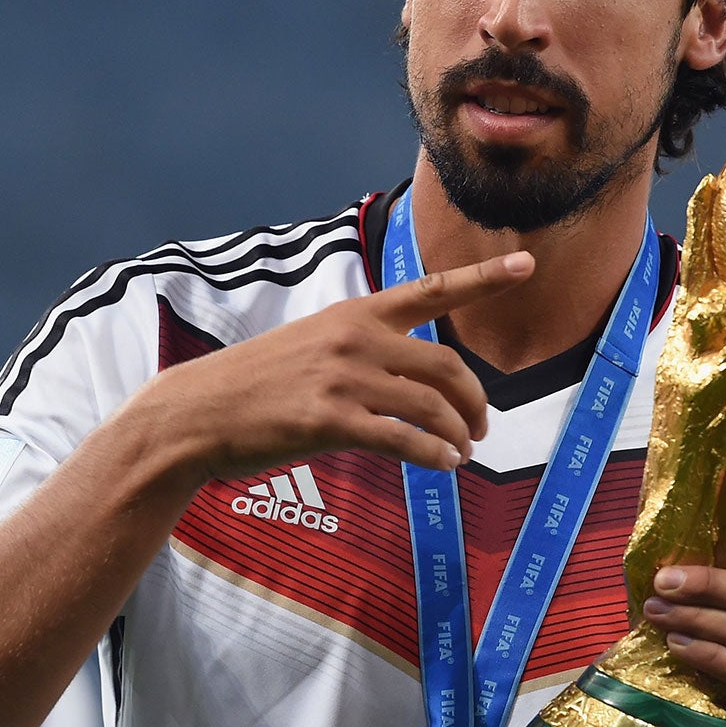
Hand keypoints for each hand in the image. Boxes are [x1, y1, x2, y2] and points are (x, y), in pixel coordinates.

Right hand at [128, 251, 533, 482]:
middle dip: (475, 399)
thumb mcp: (308, 346)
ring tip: (462, 453)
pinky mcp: (330, 421)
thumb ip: (358, 351)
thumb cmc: (253, 385)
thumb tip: (407, 382)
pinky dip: (434, 454)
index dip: (484, 276)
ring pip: (431, 406)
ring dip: (459, 434)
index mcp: (353, 314)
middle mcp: (354, 339)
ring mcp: (343, 379)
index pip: (430, 289)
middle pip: (446, 365)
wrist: (197, 412)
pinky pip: (404, 439)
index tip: (527, 261)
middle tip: (482, 426)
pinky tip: (442, 464)